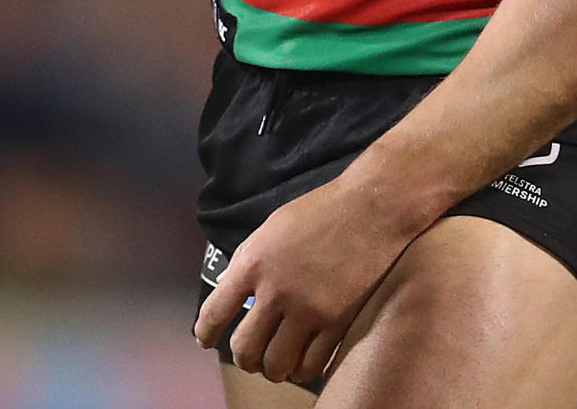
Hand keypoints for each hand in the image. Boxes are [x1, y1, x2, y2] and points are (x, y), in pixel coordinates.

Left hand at [195, 176, 414, 385]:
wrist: (372, 207)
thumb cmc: (321, 210)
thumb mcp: (273, 226)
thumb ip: (248, 258)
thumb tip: (226, 285)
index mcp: (254, 262)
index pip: (214, 313)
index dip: (205, 333)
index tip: (205, 340)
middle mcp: (276, 291)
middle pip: (244, 349)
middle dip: (244, 357)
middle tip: (251, 354)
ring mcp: (308, 310)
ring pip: (276, 365)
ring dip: (272, 368)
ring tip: (277, 361)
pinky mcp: (337, 322)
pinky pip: (311, 366)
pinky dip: (302, 370)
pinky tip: (302, 361)